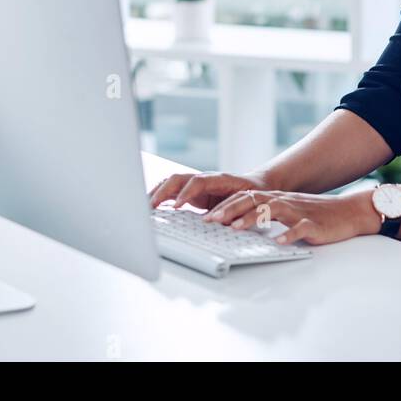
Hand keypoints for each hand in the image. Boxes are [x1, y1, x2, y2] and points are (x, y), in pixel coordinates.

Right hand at [148, 170, 271, 210]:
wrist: (256, 185)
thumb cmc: (253, 195)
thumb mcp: (247, 203)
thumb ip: (234, 211)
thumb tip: (221, 223)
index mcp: (219, 179)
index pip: (198, 181)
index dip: (186, 193)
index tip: (176, 206)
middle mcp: (205, 178)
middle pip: (179, 178)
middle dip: (163, 191)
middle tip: (151, 207)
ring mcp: (197, 183)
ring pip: (172, 182)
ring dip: (157, 192)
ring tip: (144, 207)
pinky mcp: (191, 191)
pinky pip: (172, 189)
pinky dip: (160, 195)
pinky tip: (150, 206)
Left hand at [203, 189, 380, 245]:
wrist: (348, 212)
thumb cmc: (316, 215)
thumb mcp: (287, 212)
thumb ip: (266, 215)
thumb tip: (238, 224)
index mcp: (275, 199)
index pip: (245, 198)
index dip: (224, 206)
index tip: (207, 217)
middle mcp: (283, 201)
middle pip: (252, 201)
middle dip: (229, 210)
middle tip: (211, 221)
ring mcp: (298, 212)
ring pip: (272, 210)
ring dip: (253, 218)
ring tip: (237, 228)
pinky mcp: (313, 224)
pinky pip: (300, 228)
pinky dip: (288, 234)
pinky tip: (279, 242)